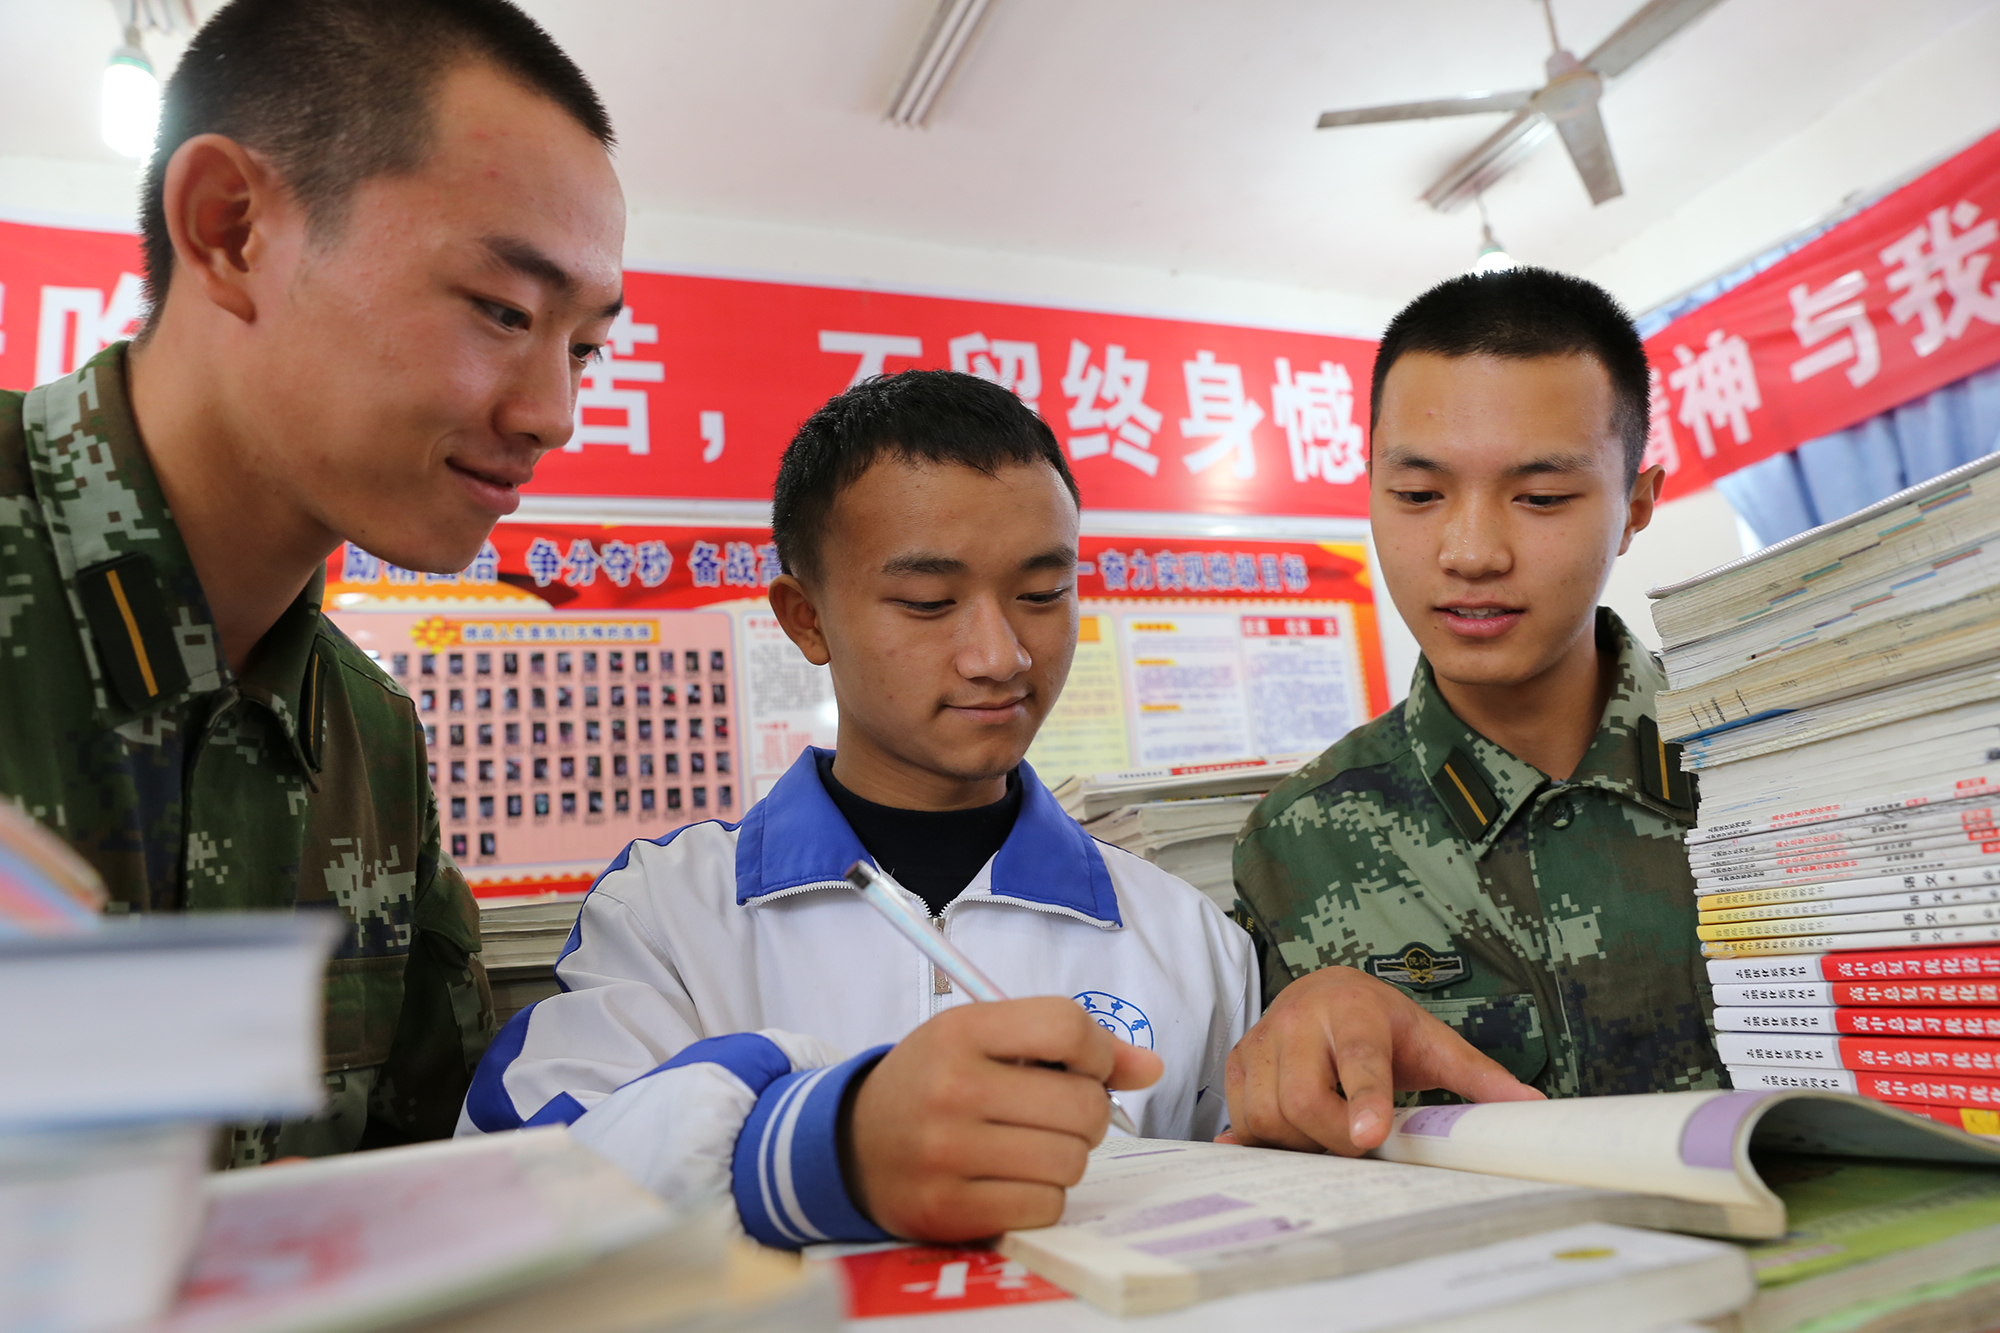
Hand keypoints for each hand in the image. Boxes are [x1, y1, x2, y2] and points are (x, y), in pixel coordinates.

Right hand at [846, 997, 1163, 1241]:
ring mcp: (947, 1152)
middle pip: (1083, 1104)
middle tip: (1056, 1115)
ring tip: (1032, 1147)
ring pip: (1071, 1161)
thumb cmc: (934, 1083)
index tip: (1083, 1067)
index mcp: (962, 1031)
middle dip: (1087, 1113)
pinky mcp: (949, 1209)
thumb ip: (1070, 1046)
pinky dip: (1042, 1197)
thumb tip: (1152, 1068)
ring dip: (1066, 1158)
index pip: (1067, 1026)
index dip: (1096, 1051)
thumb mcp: (985, 1040)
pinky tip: (1011, 1180)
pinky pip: (1045, 1206)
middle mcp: (952, 1087)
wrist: (852, 1144)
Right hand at [1221, 966, 1540, 1155]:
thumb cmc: (1384, 1022)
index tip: (1368, 1137)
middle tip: (1359, 1142)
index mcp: (1355, 1009)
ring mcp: (1263, 1037)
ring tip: (1328, 1133)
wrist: (1328, 989)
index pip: (1360, 1059)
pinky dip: (1265, 1137)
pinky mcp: (1239, 1059)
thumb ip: (1479, 1075)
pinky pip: (1242, 1114)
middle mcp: (1301, 1018)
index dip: (1363, 1100)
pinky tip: (1292, 1133)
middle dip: (1330, 1136)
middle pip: (1301, 1097)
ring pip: (1267, 1112)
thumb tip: (1533, 1108)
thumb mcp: (1433, 1041)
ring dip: (1298, 1141)